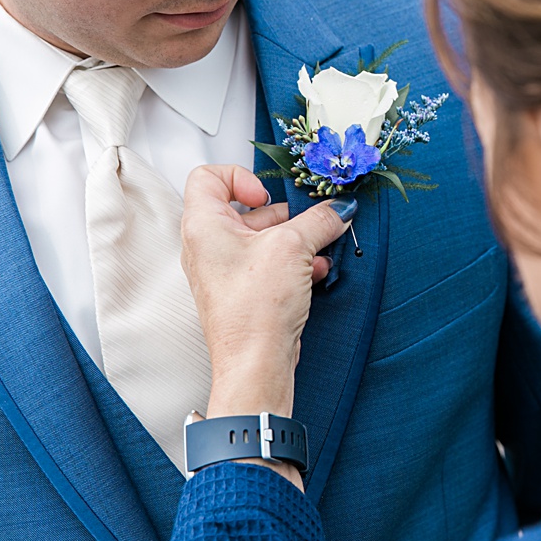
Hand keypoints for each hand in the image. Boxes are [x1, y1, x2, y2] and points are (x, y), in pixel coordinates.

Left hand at [179, 165, 350, 419]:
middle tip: (307, 219)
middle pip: (244, 208)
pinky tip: (314, 271)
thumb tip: (337, 209)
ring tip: (317, 248)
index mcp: (204, 225)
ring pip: (261, 238)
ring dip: (294, 240)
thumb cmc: (254, 310)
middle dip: (283, 214)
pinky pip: (268, 263)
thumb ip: (319, 220)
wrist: (256, 363)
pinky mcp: (243, 291)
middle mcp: (208, 246)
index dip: (241, 177)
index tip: (268, 194)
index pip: (209, 177)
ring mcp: (224, 270)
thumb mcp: (294, 247)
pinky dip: (292, 262)